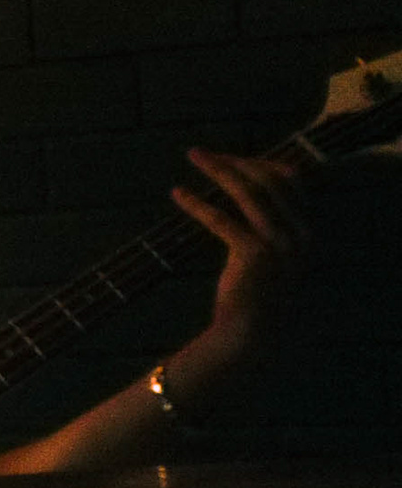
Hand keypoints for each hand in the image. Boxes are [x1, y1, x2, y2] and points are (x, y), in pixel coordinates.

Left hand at [175, 147, 305, 374]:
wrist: (254, 335)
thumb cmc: (258, 296)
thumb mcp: (273, 257)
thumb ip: (269, 226)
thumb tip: (246, 189)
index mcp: (309, 232)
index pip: (289, 183)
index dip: (259, 164)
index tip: (230, 158)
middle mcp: (302, 235)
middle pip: (268, 181)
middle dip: (235, 161)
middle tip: (202, 153)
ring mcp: (281, 244)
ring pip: (248, 192)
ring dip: (217, 169)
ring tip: (193, 155)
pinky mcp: (254, 255)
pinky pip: (221, 219)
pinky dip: (196, 203)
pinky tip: (178, 194)